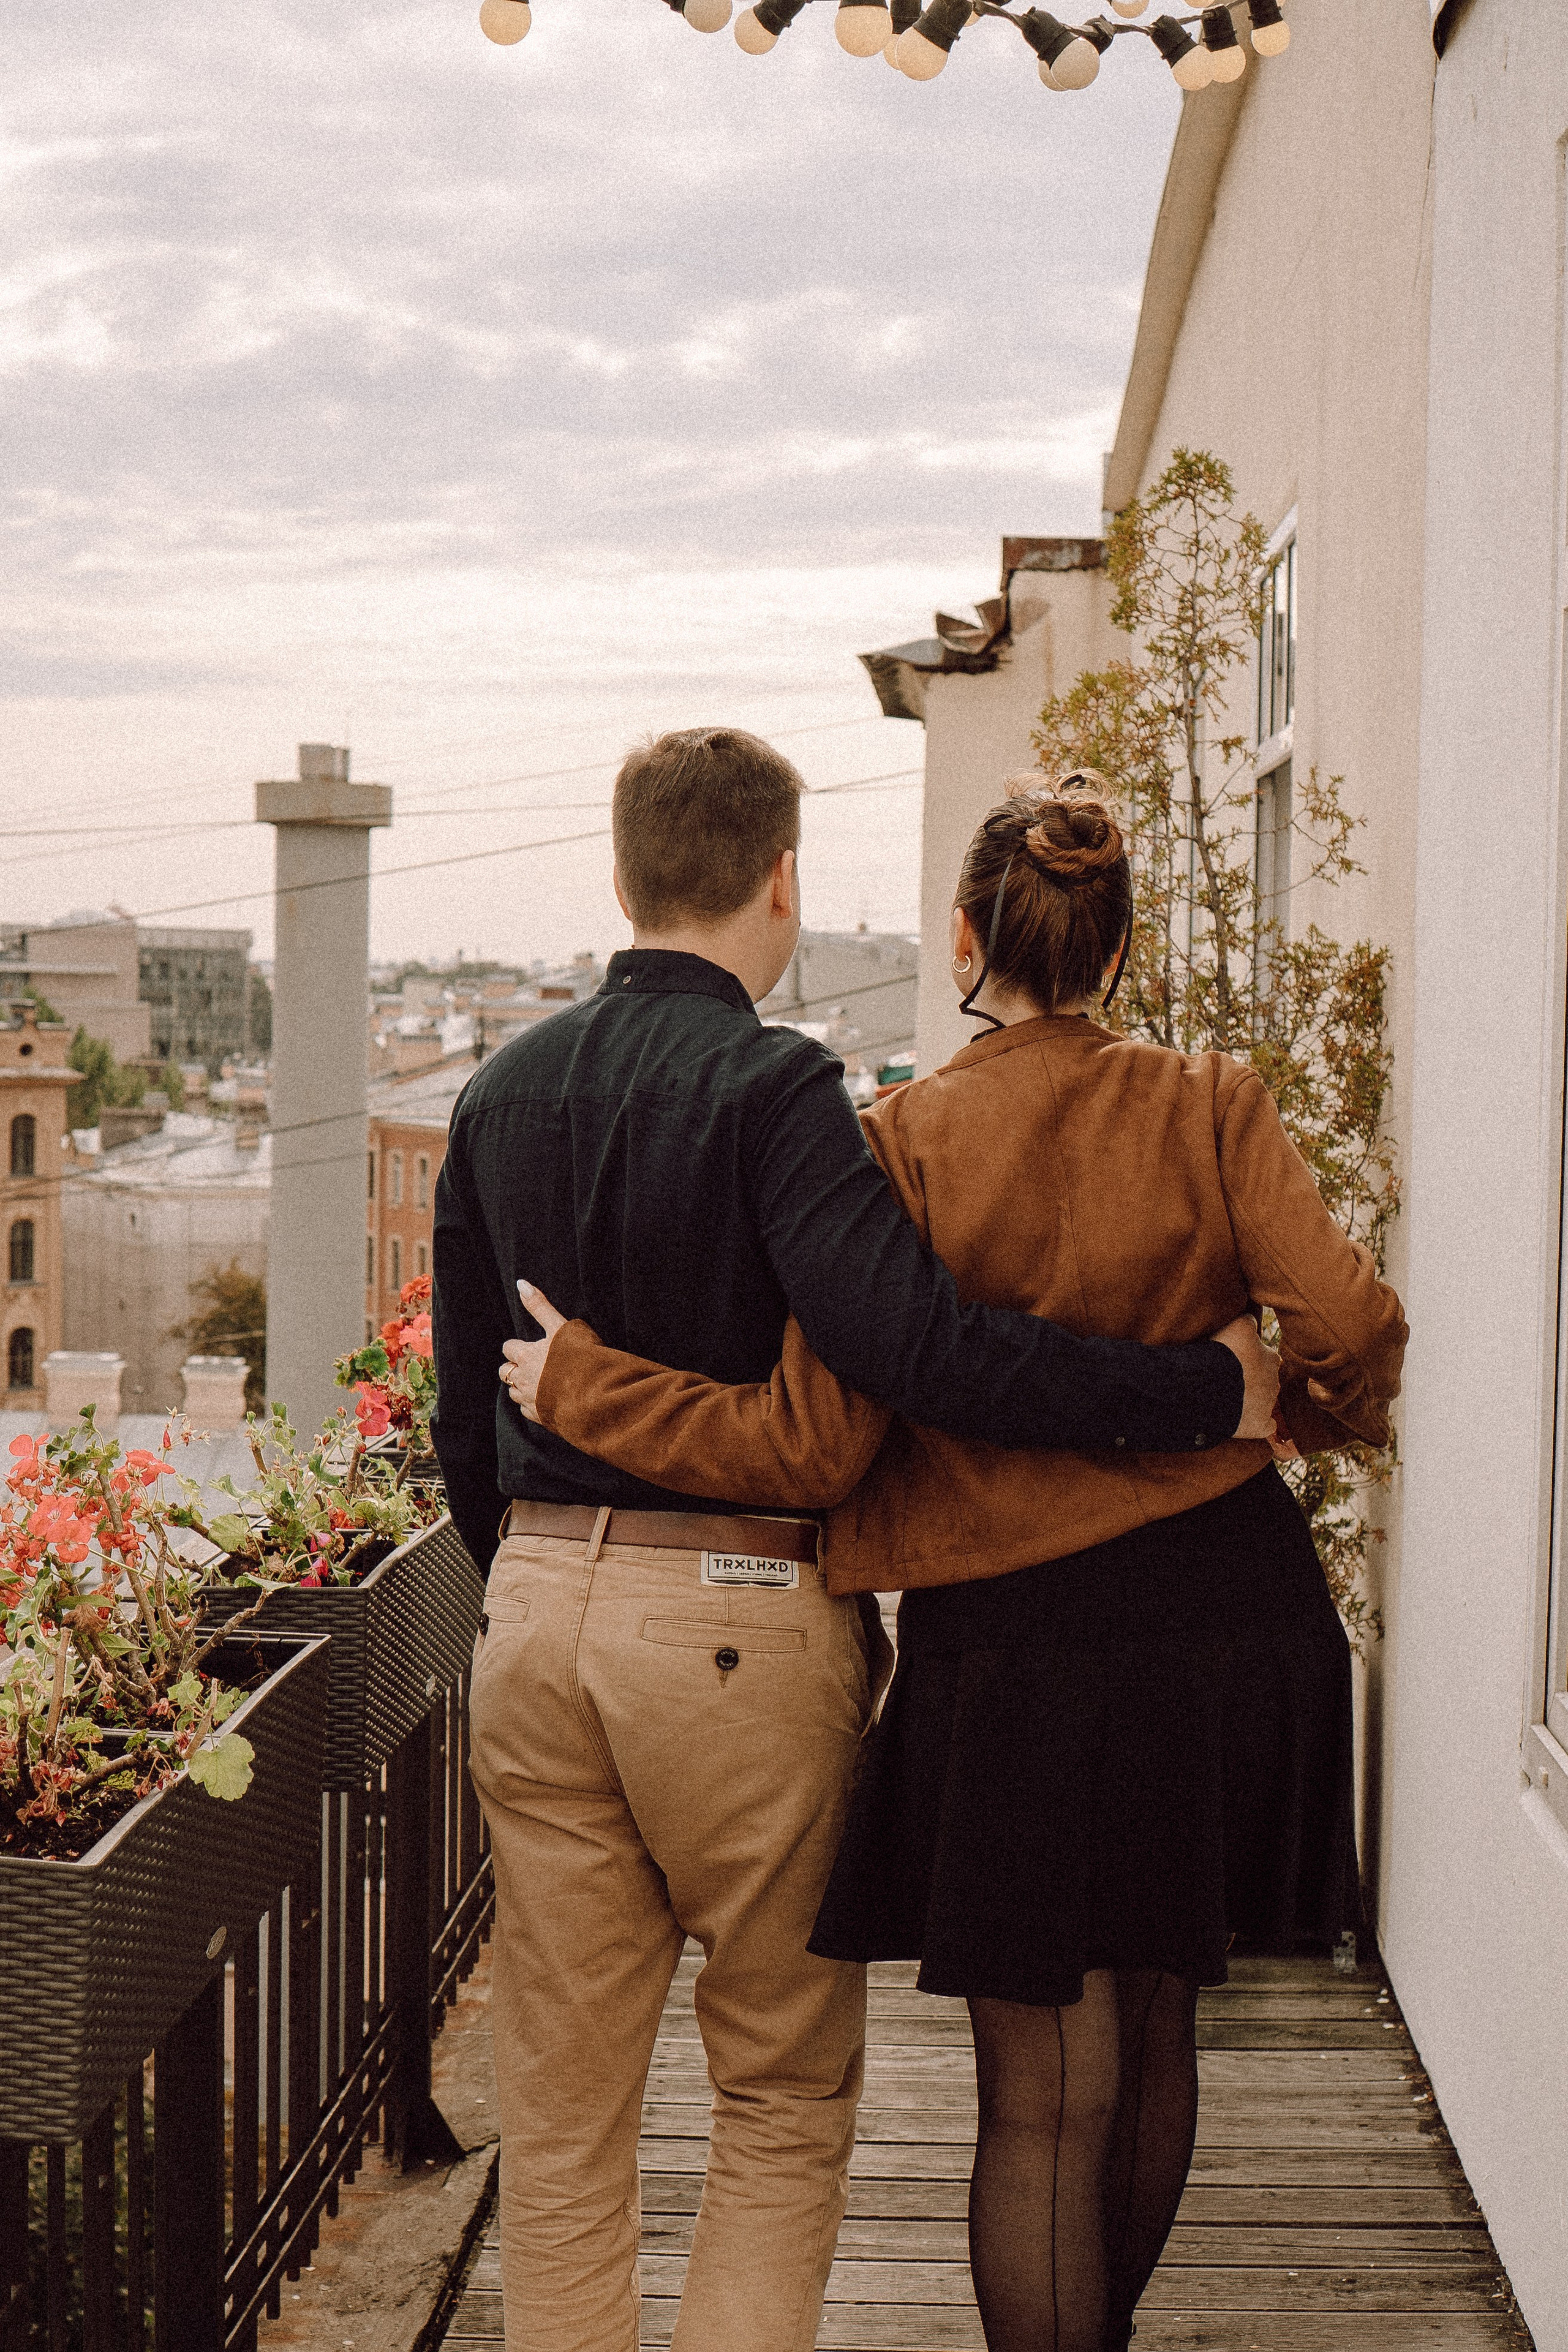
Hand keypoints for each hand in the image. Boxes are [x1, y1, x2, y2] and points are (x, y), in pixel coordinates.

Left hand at [499, 1281, 567, 1424]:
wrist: (593, 1394)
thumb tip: (521, 1283)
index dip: (515, 1347)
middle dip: (512, 1368)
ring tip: (537, 1382)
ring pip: (513, 1394)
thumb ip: (540, 1306)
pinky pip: (527, 1411)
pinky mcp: (541, 1416)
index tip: (525, 1346)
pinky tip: (545, 1399)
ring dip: (520, 1387)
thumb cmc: (578, 1357)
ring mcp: (531, 1400)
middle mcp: (524, 1380)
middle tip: (528, 1364)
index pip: (508, 1348)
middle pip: (505, 1373)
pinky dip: (532, 1405)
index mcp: (526, 1356)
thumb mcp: (560, 1325)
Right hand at [1213, 1313, 1281, 1443]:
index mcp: (1271, 1357)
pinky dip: (1258, 1425)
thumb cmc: (1221, 1353)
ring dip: (1252, 1400)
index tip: (1235, 1359)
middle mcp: (1275, 1380)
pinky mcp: (1261, 1425)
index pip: (1265, 1354)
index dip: (1249, 1357)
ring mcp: (1269, 1404)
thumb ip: (1247, 1322)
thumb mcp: (1236, 1325)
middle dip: (1252, 1379)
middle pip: (1266, 1378)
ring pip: (1265, 1400)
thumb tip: (1252, 1319)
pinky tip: (1244, 1422)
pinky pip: (1266, 1426)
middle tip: (1229, 1379)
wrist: (1211, 1387)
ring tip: (1228, 1399)